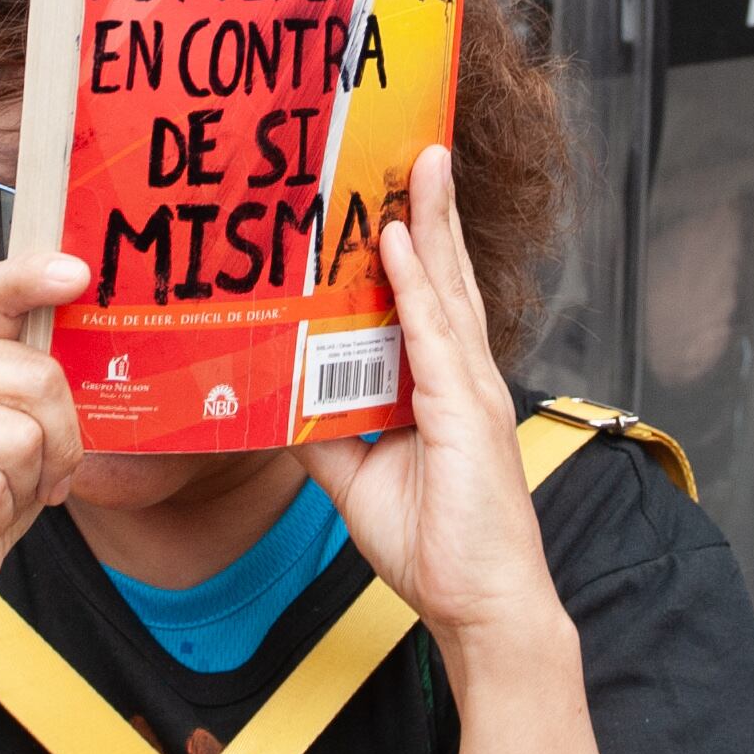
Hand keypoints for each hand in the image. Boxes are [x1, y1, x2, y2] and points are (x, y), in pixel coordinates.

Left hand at [298, 148, 564, 668]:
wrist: (481, 608)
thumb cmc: (434, 548)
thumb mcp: (354, 478)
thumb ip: (320, 431)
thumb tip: (273, 397)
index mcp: (442, 388)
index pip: (427, 300)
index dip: (415, 244)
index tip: (393, 191)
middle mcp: (463, 377)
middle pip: (443, 276)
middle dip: (429, 209)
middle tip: (416, 145)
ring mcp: (470, 391)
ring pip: (445, 289)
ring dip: (430, 222)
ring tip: (418, 162)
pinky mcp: (465, 414)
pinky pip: (433, 336)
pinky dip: (415, 286)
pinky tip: (401, 242)